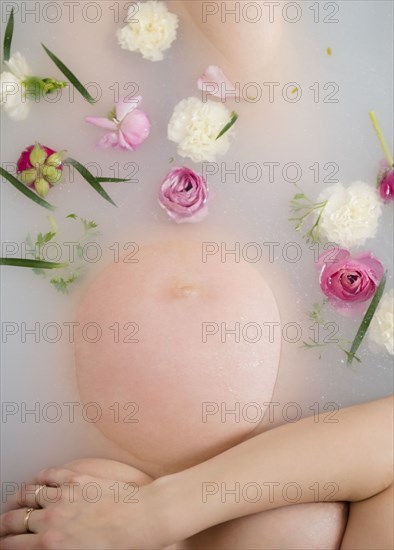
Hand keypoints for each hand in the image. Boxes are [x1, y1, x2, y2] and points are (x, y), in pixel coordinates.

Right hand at [0, 468, 168, 548]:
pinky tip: (36, 481)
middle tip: (2, 526)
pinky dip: (38, 479)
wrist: (142, 519)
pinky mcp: (77, 479)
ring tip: (14, 503)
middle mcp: (52, 520)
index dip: (5, 544)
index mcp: (51, 546)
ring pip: (27, 495)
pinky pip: (49, 475)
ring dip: (17, 500)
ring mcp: (63, 496)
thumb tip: (45, 547)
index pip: (14, 545)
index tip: (3, 543)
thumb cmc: (120, 546)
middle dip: (4, 524)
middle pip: (15, 520)